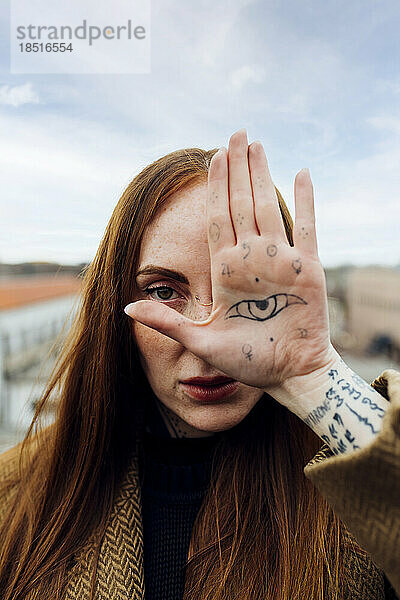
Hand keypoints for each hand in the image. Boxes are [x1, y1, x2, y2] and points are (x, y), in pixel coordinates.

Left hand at [124, 129, 333, 392]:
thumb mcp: (200, 341)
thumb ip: (167, 322)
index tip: (212, 157)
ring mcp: (280, 259)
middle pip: (240, 202)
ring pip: (268, 205)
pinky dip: (306, 201)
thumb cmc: (247, 361)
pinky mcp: (308, 268)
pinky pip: (308, 227)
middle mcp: (251, 257)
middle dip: (237, 167)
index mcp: (226, 269)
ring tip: (256, 144)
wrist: (288, 374)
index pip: (217, 216)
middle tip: (236, 132)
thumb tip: (124, 308)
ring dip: (262, 173)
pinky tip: (301, 172)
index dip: (215, 186)